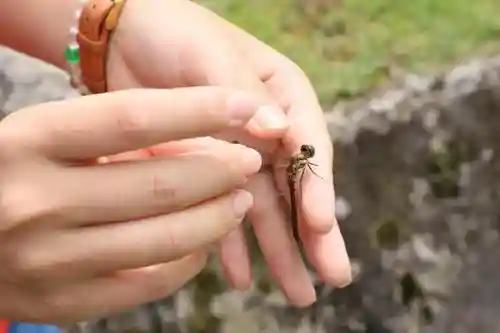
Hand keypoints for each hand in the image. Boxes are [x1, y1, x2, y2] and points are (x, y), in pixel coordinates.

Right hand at [0, 87, 266, 322]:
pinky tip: (202, 242)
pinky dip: (189, 260)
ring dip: (217, 219)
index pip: (133, 117)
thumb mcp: (50, 135)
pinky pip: (150, 283)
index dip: (201, 110)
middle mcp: (35, 202)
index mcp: (28, 140)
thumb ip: (117, 136)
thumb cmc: (18, 172)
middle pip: (160, 185)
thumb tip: (202, 143)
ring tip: (239, 200)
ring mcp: (48, 260)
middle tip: (249, 161)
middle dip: (222, 171)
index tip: (247, 106)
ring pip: (165, 240)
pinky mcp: (63, 303)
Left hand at [107, 0, 351, 305]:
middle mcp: (267, 132)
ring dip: (279, 251)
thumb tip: (280, 131)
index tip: (319, 223)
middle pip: (295, 187)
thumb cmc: (176, 33)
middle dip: (314, 234)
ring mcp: (237, 157)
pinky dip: (229, 244)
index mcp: (282, 97)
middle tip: (335, 276)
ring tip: (298, 293)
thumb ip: (244, 93)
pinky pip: (221, 213)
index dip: (315, 186)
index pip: (306, 145)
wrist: (126, 39)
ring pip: (264, 210)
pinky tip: (240, 275)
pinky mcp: (204, 174)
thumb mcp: (212, 55)